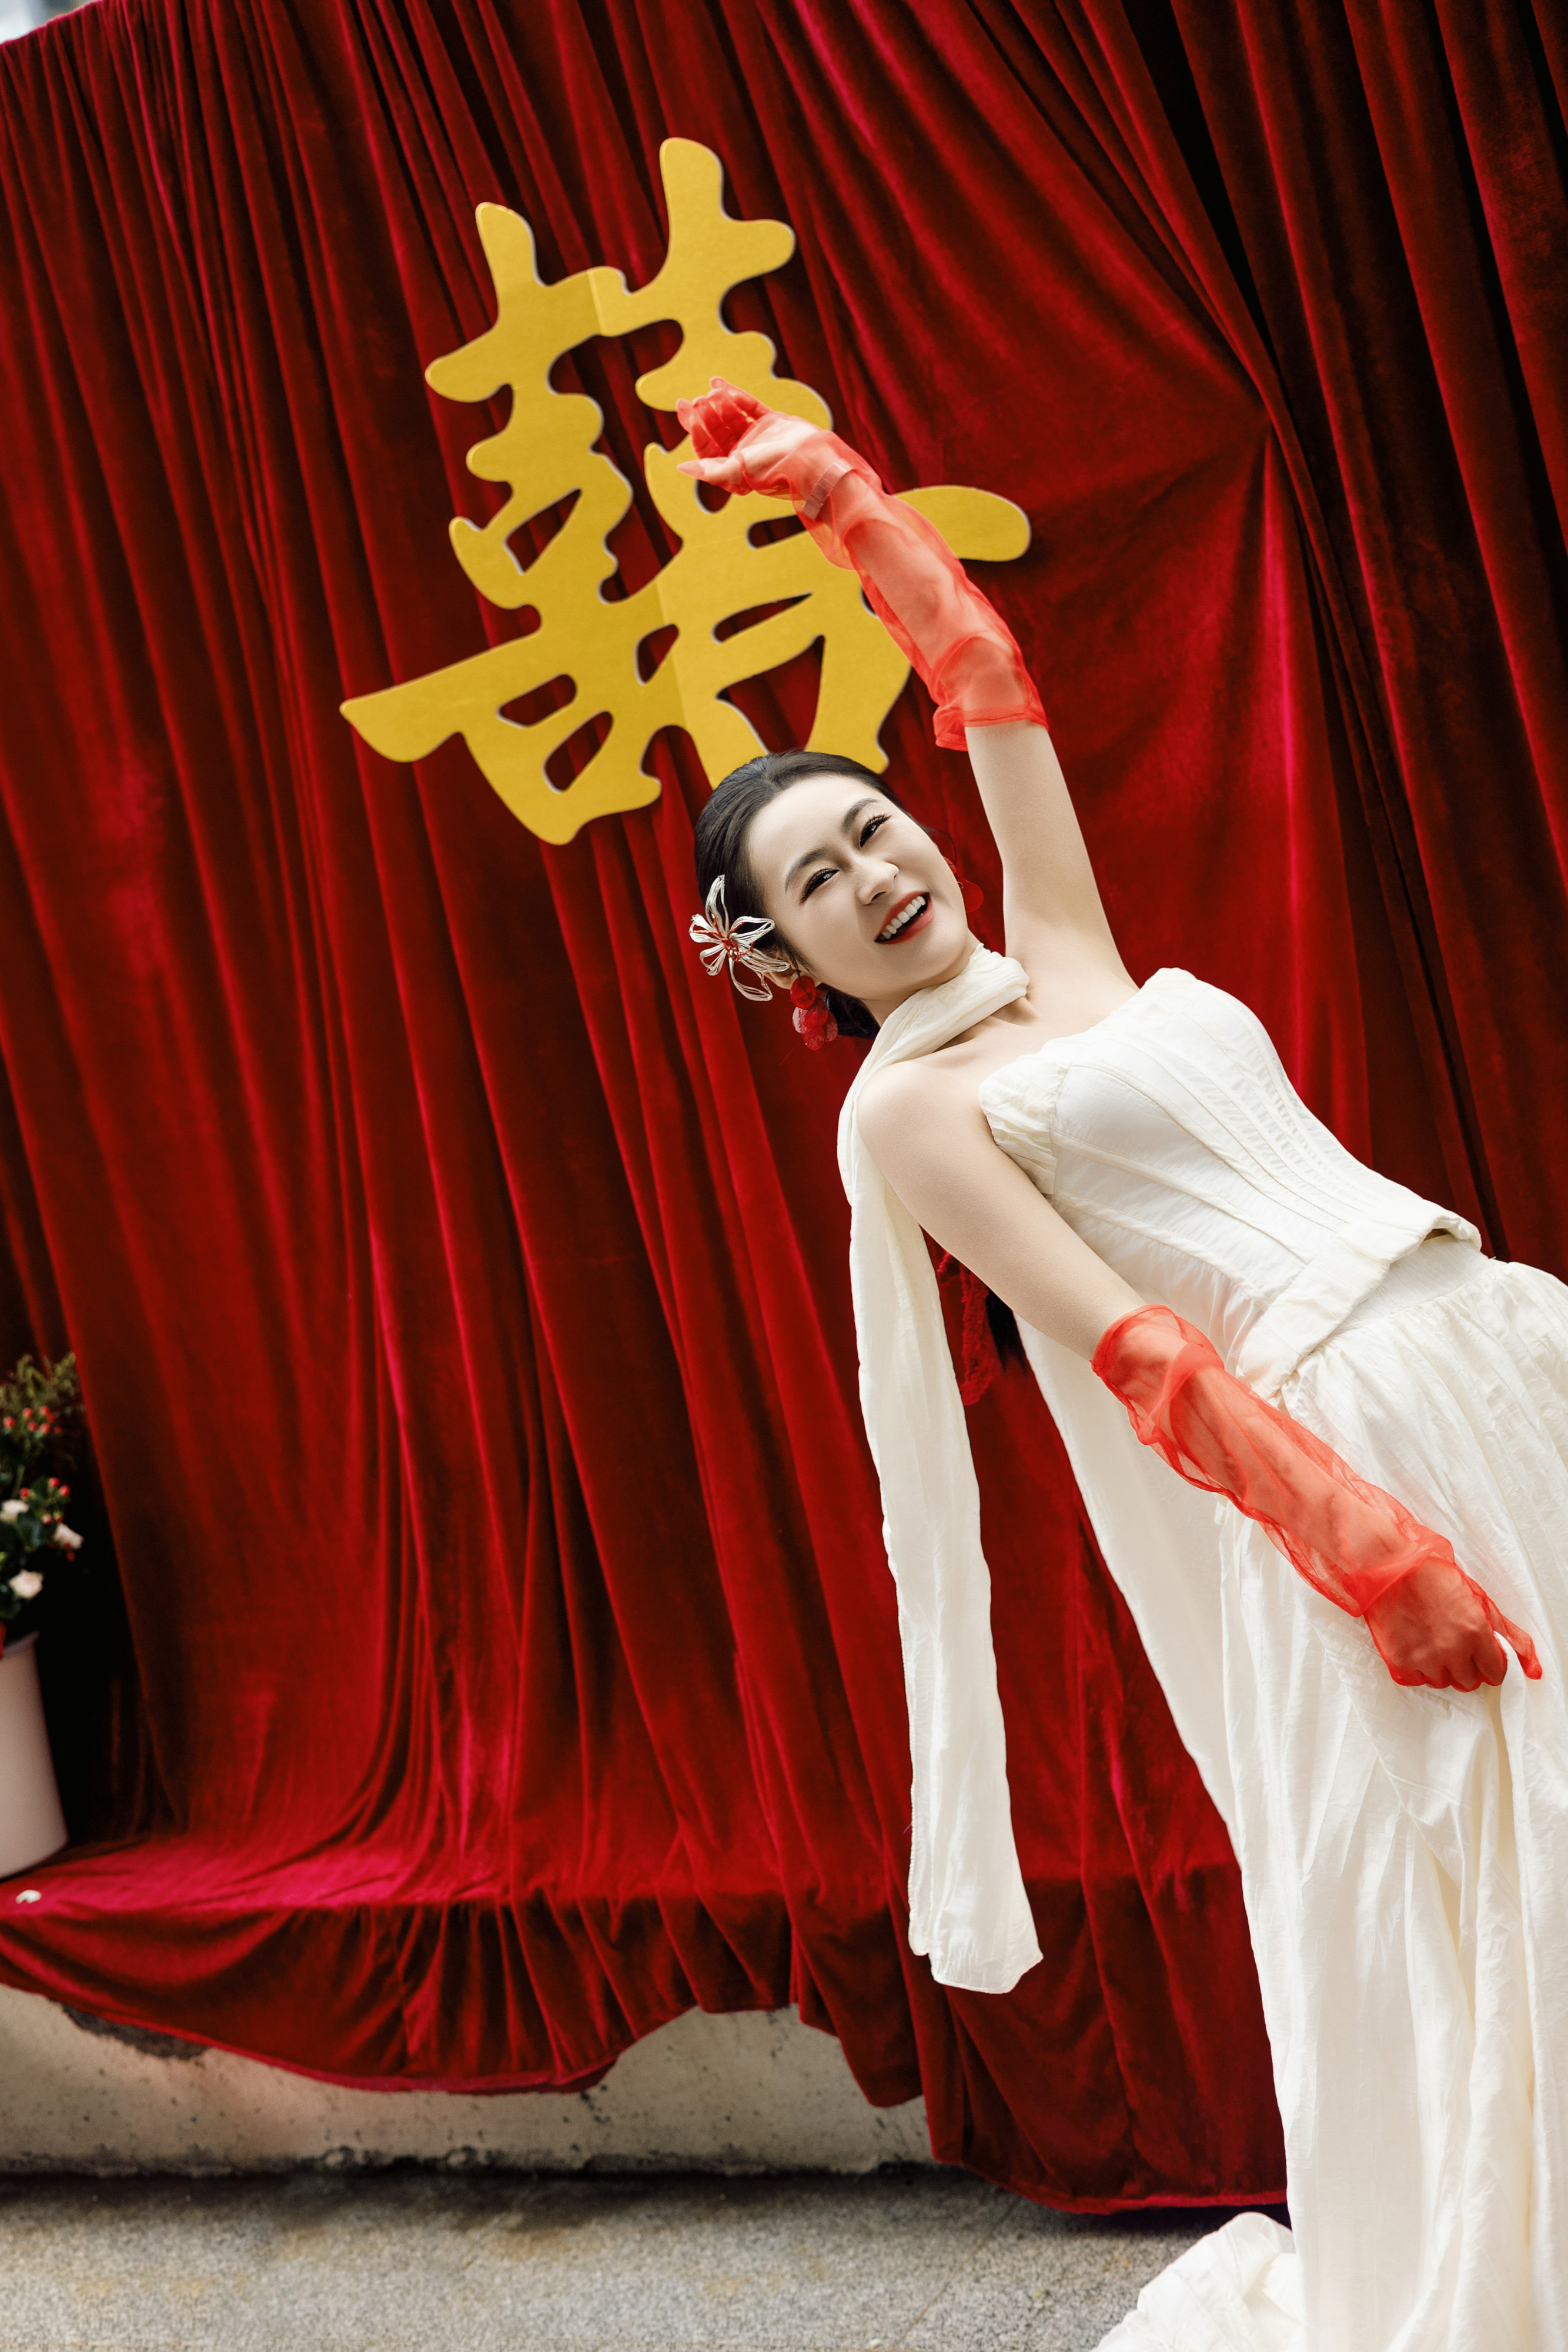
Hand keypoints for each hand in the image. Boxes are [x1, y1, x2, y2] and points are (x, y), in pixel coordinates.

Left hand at [675, 376, 832, 499]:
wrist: (808, 457)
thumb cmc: (772, 469)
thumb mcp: (737, 471)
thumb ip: (711, 470)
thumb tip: (682, 467)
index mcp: (732, 470)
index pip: (707, 447)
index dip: (694, 429)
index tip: (686, 409)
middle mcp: (743, 454)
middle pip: (716, 431)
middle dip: (705, 414)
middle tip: (697, 399)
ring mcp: (757, 437)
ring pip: (731, 417)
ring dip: (720, 403)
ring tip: (712, 391)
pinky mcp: (770, 423)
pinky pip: (749, 406)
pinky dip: (735, 395)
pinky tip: (720, 384)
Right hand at [1363, 1555, 1542, 1689]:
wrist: (1388, 1566)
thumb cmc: (1432, 1575)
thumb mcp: (1479, 1600)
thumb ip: (1509, 1634)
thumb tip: (1533, 1669)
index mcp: (1475, 1632)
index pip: (1495, 1673)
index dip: (1489, 1661)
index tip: (1480, 1652)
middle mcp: (1451, 1649)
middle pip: (1469, 1682)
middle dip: (1465, 1665)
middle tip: (1454, 1642)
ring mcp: (1424, 1658)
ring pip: (1442, 1681)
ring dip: (1441, 1666)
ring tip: (1431, 1639)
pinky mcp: (1400, 1661)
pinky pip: (1417, 1679)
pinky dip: (1417, 1667)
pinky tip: (1415, 1644)